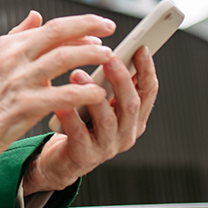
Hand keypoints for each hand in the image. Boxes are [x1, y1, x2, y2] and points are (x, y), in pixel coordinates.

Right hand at [0, 11, 115, 169]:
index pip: (50, 28)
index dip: (79, 25)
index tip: (101, 28)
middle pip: (57, 34)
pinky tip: (99, 93)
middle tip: (111, 31)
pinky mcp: (24, 105)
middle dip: (88, 28)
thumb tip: (37, 14)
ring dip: (90, 56)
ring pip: (63, 59)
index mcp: (8, 45)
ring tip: (110, 57)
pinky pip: (62, 94)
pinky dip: (83, 92)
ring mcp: (18, 81)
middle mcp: (12, 58)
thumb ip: (19, 36)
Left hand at [22, 46, 158, 192]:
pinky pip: (79, 135)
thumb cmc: (80, 124)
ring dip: (94, 95)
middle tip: (109, 57)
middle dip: (122, 79)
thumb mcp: (99, 101)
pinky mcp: (84, 156)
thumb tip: (108, 48)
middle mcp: (125, 133)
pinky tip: (60, 104)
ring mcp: (106, 146)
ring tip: (78, 75)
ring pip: (107, 120)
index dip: (146, 69)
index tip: (140, 47)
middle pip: (131, 104)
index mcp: (133, 117)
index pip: (147, 91)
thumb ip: (107, 81)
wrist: (60, 160)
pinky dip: (70, 118)